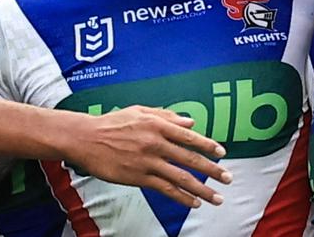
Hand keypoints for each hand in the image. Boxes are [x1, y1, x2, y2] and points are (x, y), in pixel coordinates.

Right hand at [68, 106, 231, 207]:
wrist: (85, 138)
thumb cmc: (111, 123)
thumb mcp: (139, 111)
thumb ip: (165, 115)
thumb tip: (190, 122)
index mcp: (156, 124)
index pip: (188, 136)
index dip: (207, 145)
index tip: (222, 153)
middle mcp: (155, 142)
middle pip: (190, 159)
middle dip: (212, 170)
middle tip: (228, 178)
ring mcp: (147, 161)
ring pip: (181, 178)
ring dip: (202, 189)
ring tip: (217, 198)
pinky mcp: (138, 177)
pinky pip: (165, 189)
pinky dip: (182, 197)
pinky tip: (194, 202)